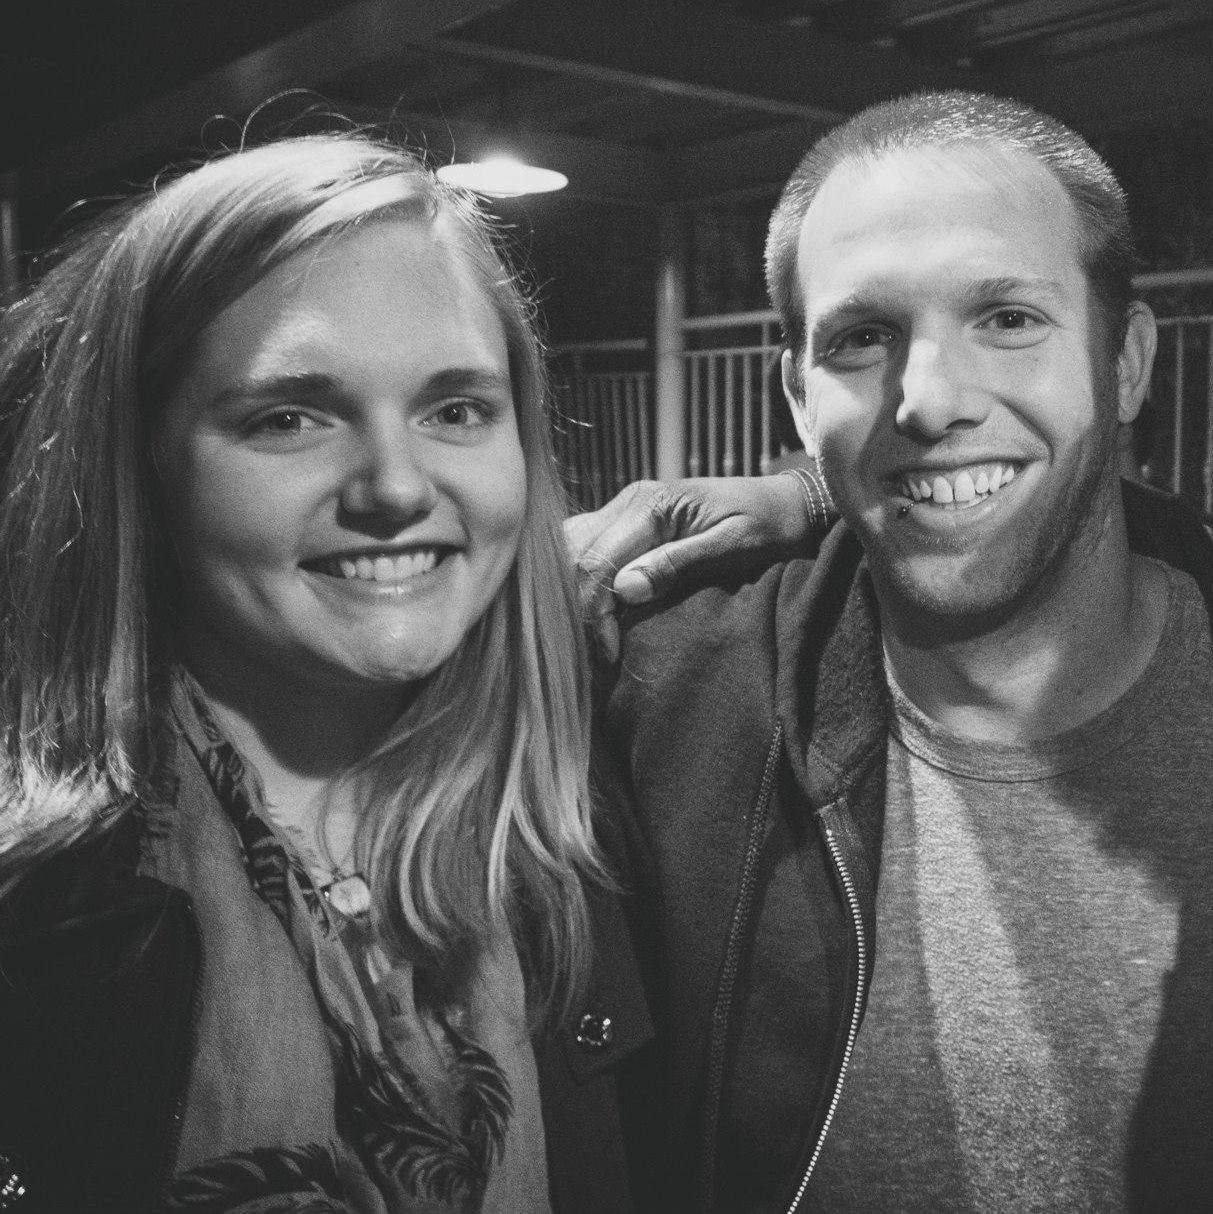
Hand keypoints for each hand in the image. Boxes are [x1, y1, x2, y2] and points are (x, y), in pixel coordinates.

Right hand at [565, 466, 833, 660]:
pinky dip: (584, 582)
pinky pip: (588, 548)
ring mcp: (626, 507)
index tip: (610, 654)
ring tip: (593, 638)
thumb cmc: (770, 526)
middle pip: (574, 557)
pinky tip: (595, 614)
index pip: (597, 562)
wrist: (789, 503)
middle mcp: (630, 500)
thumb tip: (626, 590)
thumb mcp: (734, 547)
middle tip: (597, 655)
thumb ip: (679, 564)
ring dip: (575, 595)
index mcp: (652, 505)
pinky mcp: (629, 521)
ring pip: (572, 550)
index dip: (594, 614)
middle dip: (578, 609)